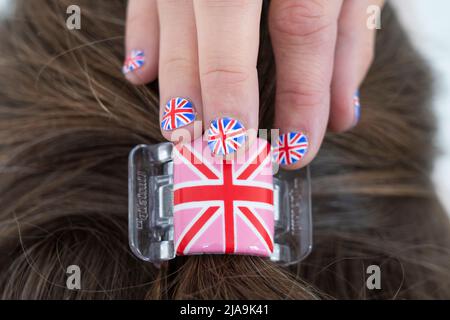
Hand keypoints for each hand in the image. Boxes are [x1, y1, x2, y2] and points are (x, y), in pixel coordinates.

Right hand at [123, 0, 382, 167]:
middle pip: (224, 35)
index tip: (298, 149)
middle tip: (222, 155)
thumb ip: (347, 39)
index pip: (303, 33)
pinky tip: (140, 76)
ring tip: (181, 132)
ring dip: (177, 85)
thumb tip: (339, 115)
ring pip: (176, 23)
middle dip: (222, 103)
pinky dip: (142, 37)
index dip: (301, 100)